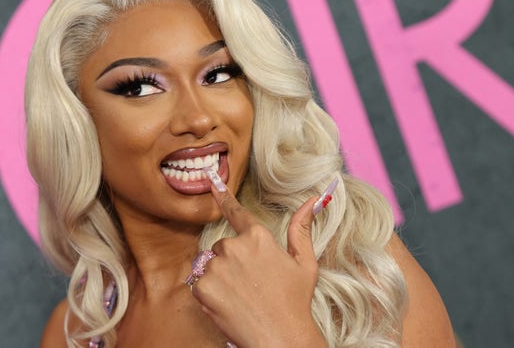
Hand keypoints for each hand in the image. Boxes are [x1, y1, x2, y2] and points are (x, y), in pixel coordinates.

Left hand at [190, 174, 326, 346]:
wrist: (280, 338)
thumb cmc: (295, 302)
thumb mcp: (305, 263)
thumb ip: (302, 228)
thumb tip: (314, 199)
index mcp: (259, 237)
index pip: (236, 213)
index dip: (224, 197)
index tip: (212, 181)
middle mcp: (235, 247)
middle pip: (224, 246)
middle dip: (232, 261)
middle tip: (251, 284)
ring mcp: (217, 266)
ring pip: (210, 264)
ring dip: (219, 277)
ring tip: (241, 296)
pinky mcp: (203, 286)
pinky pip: (199, 283)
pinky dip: (210, 293)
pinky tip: (228, 304)